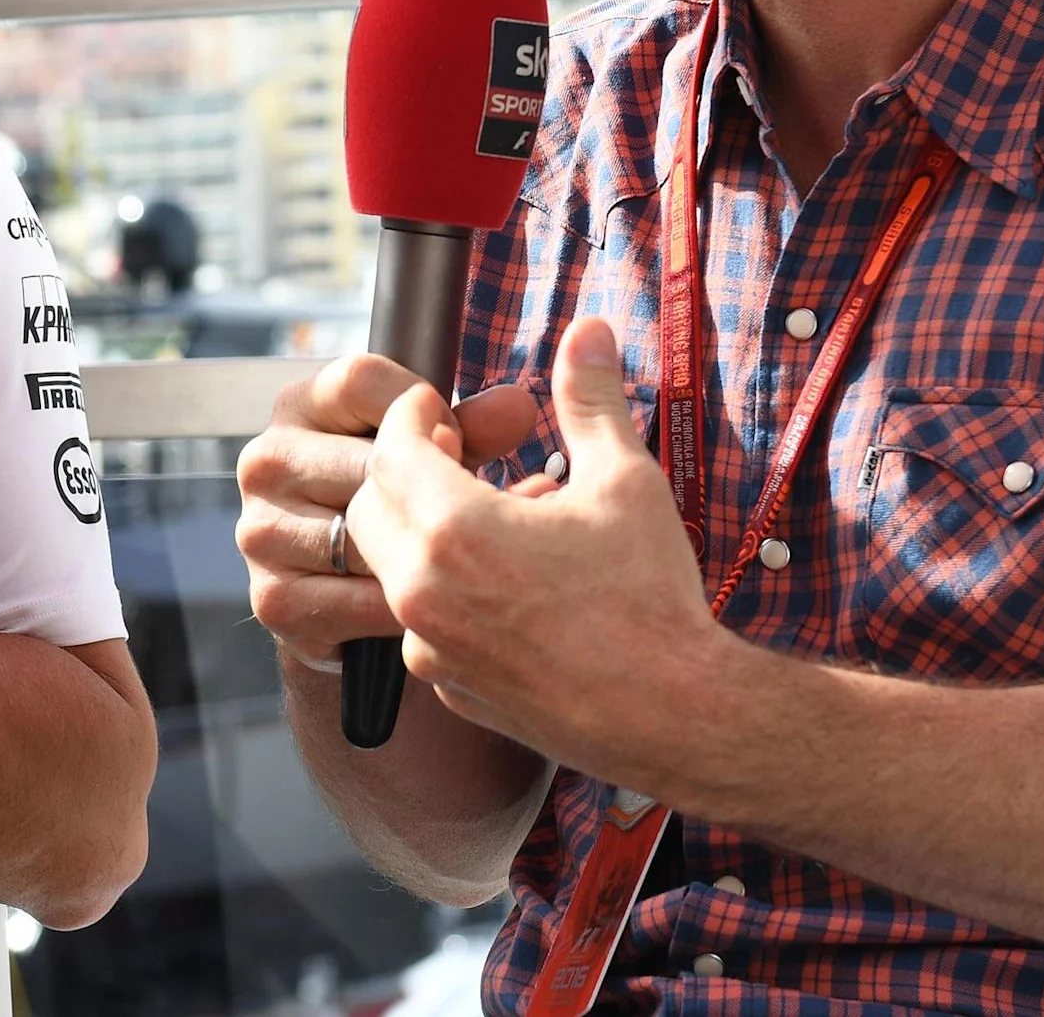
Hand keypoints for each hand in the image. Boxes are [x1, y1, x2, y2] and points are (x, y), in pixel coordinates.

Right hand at [236, 354, 546, 673]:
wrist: (343, 599)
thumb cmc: (390, 503)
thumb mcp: (427, 451)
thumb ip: (470, 427)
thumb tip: (516, 409)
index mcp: (297, 406)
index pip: (362, 380)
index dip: (426, 409)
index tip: (457, 440)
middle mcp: (265, 461)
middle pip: (370, 463)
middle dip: (432, 491)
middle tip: (473, 513)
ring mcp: (260, 530)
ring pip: (369, 537)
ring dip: (424, 556)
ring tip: (459, 562)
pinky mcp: (272, 597)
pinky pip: (361, 600)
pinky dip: (407, 607)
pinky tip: (430, 604)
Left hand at [341, 317, 719, 776]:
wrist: (674, 715)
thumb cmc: (650, 598)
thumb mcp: (625, 481)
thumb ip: (591, 398)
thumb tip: (590, 329)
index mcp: (455, 529)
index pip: (389, 447)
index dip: (411, 417)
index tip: (439, 407)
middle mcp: (423, 591)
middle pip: (370, 505)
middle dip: (401, 470)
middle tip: (454, 453)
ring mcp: (429, 646)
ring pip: (389, 566)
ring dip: (421, 532)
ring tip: (493, 516)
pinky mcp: (447, 688)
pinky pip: (418, 622)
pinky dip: (442, 591)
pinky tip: (505, 582)